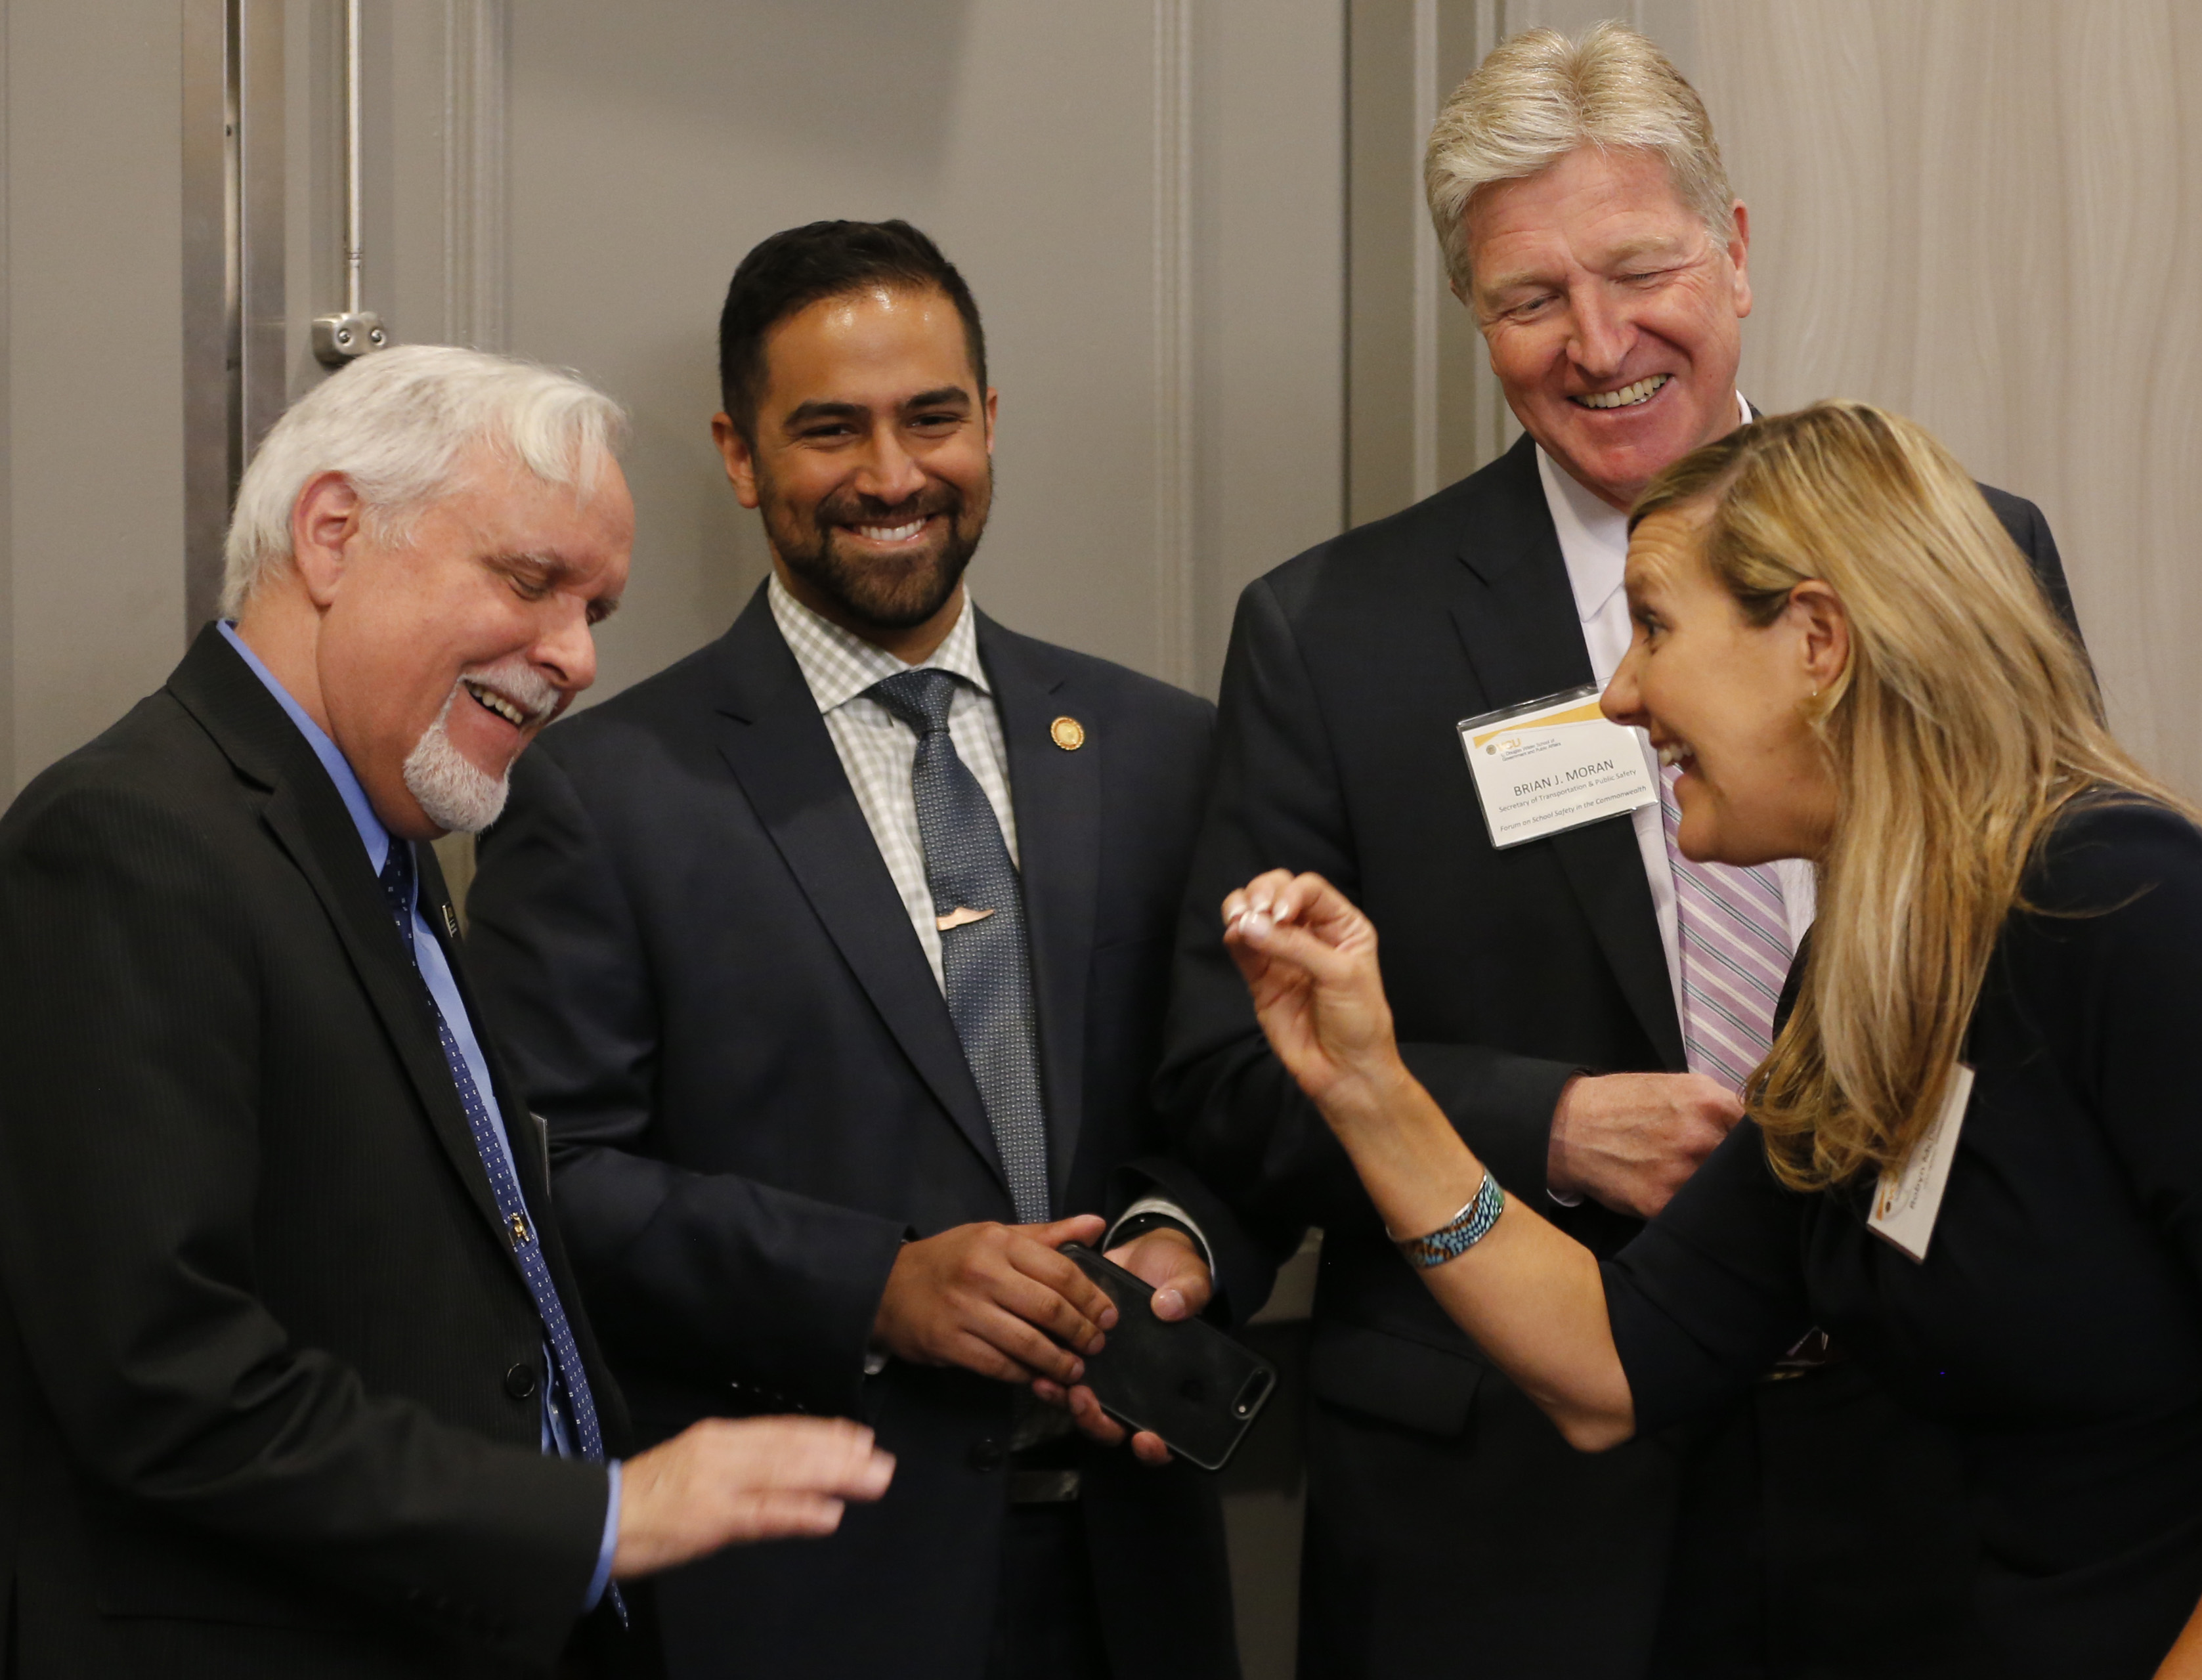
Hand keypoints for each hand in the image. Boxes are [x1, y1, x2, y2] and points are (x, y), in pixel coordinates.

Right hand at [611, 1415, 893, 1577]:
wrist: (594, 1518)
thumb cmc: (647, 1499)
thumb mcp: (697, 1469)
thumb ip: (741, 1466)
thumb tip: (787, 1468)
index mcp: (720, 1437)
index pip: (783, 1431)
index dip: (825, 1434)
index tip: (861, 1438)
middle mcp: (724, 1452)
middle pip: (793, 1449)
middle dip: (841, 1455)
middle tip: (883, 1461)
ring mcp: (718, 1484)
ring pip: (786, 1474)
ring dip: (833, 1476)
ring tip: (870, 1480)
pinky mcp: (709, 1518)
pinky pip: (761, 1514)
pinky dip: (797, 1512)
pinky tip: (828, 1514)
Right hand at [871, 1215, 1117, 1385]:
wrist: (889, 1287)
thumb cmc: (951, 1259)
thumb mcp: (995, 1235)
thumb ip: (1048, 1234)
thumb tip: (1096, 1224)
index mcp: (999, 1243)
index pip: (1061, 1270)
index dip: (1092, 1297)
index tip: (1109, 1316)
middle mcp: (983, 1274)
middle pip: (1049, 1308)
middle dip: (1082, 1332)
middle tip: (1097, 1345)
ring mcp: (965, 1310)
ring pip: (1027, 1343)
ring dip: (1058, 1361)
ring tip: (1075, 1369)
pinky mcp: (950, 1343)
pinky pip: (999, 1365)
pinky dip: (1024, 1374)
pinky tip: (1037, 1376)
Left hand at [1033, 1226, 1212, 1465]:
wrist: (1143, 1252)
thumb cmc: (1173, 1273)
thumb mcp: (1190, 1277)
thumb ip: (1189, 1293)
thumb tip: (1170, 1307)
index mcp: (1166, 1381)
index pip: (1164, 1431)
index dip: (1155, 1446)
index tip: (1146, 1439)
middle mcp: (1133, 1385)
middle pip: (1114, 1424)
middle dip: (1096, 1422)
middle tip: (1084, 1402)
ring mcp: (1104, 1373)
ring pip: (1083, 1406)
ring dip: (1066, 1403)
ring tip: (1052, 1383)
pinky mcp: (1078, 1352)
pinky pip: (1061, 1376)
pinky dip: (1050, 1378)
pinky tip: (1037, 1364)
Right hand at [1222, 870, 1405, 1115]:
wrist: (1345, 1070)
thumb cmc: (1359, 1021)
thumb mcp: (1340, 975)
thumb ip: (1295, 946)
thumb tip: (1249, 923)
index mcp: (1342, 926)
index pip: (1310, 889)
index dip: (1290, 892)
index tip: (1280, 912)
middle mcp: (1311, 934)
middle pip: (1278, 892)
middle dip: (1262, 893)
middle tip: (1257, 912)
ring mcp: (1283, 954)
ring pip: (1255, 914)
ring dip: (1241, 908)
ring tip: (1238, 920)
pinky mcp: (1260, 977)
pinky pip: (1241, 947)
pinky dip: (1234, 936)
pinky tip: (1234, 935)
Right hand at [1547, 1071, 1743, 1218]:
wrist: (1569, 1127)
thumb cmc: (1624, 1103)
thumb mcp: (1677, 1086)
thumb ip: (1720, 1106)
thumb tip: (1756, 1132)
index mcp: (1711, 1104)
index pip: (1763, 1135)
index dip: (1760, 1148)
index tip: (1754, 1157)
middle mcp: (1701, 1139)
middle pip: (1744, 1167)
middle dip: (1734, 1171)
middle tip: (1718, 1172)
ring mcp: (1682, 1174)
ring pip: (1721, 1193)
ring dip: (1713, 1193)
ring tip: (1688, 1183)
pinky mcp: (1661, 1204)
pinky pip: (1692, 1212)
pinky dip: (1687, 1208)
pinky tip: (1673, 1196)